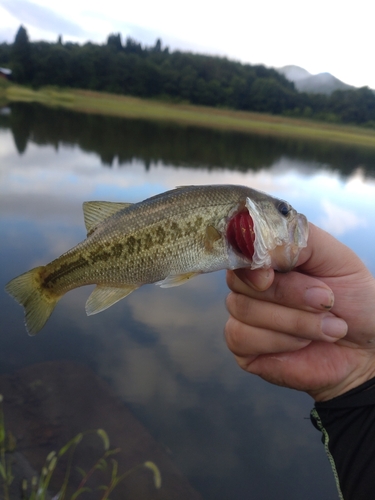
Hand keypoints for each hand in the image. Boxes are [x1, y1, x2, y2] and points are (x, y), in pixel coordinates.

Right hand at [225, 223, 374, 400]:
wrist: (365, 345)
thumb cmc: (351, 298)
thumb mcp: (334, 256)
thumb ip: (297, 240)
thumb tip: (257, 245)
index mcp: (267, 254)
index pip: (237, 246)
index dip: (249, 261)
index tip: (269, 276)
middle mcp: (248, 281)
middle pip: (240, 280)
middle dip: (288, 294)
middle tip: (326, 301)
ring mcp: (242, 314)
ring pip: (244, 309)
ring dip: (293, 321)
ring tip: (326, 327)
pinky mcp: (241, 345)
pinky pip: (241, 337)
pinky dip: (279, 341)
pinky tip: (302, 343)